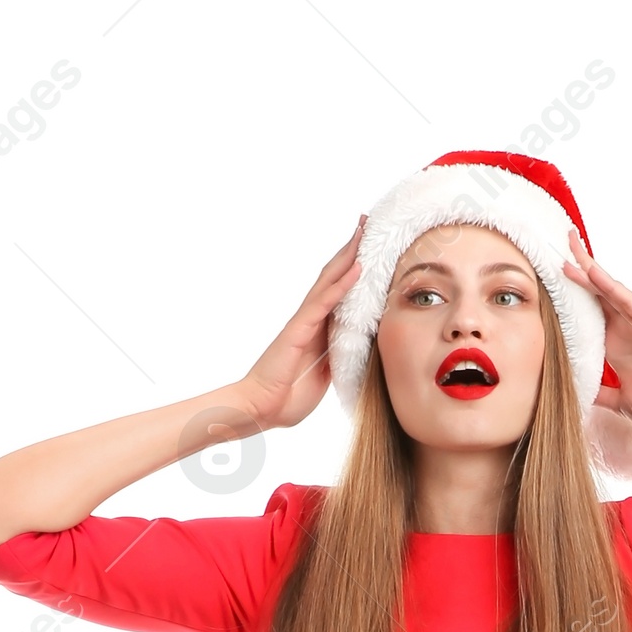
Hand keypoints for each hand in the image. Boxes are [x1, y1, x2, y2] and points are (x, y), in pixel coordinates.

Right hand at [237, 219, 365, 431]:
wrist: (260, 409)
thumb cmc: (286, 398)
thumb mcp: (323, 377)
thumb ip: (337, 359)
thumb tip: (357, 352)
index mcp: (317, 331)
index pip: (338, 292)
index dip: (353, 269)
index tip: (370, 248)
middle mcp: (310, 320)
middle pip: (333, 276)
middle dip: (351, 249)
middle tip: (368, 222)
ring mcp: (304, 322)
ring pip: (329, 280)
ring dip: (348, 255)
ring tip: (364, 231)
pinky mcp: (299, 331)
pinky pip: (325, 303)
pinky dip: (342, 285)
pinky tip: (357, 268)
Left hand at [562, 228, 631, 434]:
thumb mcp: (618, 402)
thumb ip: (597, 393)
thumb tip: (572, 393)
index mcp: (613, 345)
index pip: (585, 315)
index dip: (567, 298)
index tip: (545, 282)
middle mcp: (622, 329)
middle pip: (594, 292)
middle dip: (577, 268)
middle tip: (557, 244)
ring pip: (607, 289)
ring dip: (589, 268)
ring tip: (571, 246)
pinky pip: (626, 300)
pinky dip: (609, 285)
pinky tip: (593, 271)